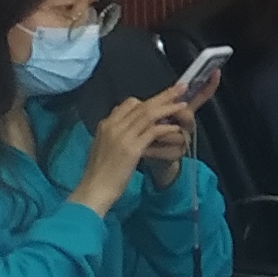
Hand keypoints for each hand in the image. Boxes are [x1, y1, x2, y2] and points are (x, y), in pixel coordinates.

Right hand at [69, 91, 191, 213]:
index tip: (162, 99)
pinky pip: (152, 131)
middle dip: (163, 95)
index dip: (148, 100)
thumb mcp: (103, 147)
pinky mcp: (132, 148)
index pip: (128, 104)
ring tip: (183, 103)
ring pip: (148, 114)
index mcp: (106, 125)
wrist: (94, 189)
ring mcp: (122, 136)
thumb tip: (128, 127)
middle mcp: (113, 126)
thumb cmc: (99, 172)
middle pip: (141, 105)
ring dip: (168, 107)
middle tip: (180, 88)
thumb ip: (115, 134)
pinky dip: (166, 127)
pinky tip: (176, 128)